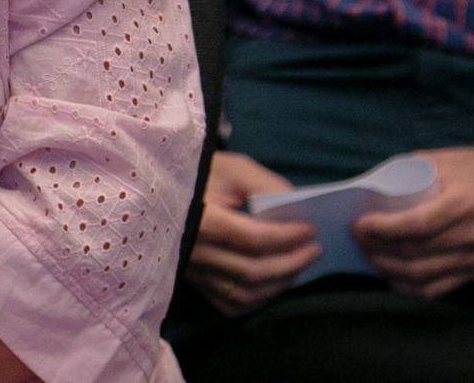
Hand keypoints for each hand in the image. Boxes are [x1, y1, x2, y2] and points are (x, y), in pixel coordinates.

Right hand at [187, 152, 321, 315]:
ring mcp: (194, 273)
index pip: (253, 239)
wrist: (157, 192)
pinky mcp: (195, 283)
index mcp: (202, 221)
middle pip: (252, 271)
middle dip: (291, 263)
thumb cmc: (197, 176)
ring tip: (299, 265)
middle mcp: (196, 254)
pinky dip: (258, 299)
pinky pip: (230, 304)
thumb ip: (265, 184)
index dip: (287, 237)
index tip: (310, 229)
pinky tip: (274, 283)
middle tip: (315, 250)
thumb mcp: (230, 168)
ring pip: (244, 294)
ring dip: (279, 284)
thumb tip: (296, 205)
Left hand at [349, 148, 473, 297]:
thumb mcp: (438, 160)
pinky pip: (434, 290)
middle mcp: (473, 234)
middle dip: (377, 248)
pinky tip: (388, 274)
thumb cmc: (469, 168)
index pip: (417, 225)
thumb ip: (406, 176)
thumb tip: (367, 195)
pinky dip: (406, 286)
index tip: (359, 224)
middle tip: (355, 237)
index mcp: (464, 203)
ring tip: (366, 254)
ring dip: (386, 268)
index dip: (383, 228)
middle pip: (415, 252)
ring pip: (420, 275)